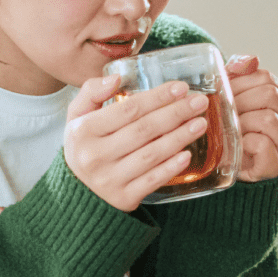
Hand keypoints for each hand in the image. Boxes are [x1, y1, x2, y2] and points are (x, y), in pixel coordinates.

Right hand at [64, 74, 211, 210]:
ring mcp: (109, 179)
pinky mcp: (123, 198)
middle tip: (199, 102)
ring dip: (180, 137)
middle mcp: (94, 156)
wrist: (78, 192)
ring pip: (151, 154)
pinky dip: (171, 167)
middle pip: (143, 130)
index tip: (181, 87)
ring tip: (200, 123)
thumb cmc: (84, 146)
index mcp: (83, 131)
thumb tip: (116, 78)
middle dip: (176, 113)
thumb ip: (91, 92)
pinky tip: (187, 154)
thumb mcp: (77, 116)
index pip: (128, 109)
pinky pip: (152, 180)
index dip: (158, 97)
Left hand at [224, 55, 277, 181]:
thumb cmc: (229, 130)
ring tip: (228, 128)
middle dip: (240, 100)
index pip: (266, 77)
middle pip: (270, 95)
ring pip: (268, 118)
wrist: (225, 168)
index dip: (240, 80)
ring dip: (241, 121)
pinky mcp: (275, 164)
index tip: (222, 90)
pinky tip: (235, 144)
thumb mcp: (230, 99)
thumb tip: (249, 59)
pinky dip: (244, 141)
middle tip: (222, 111)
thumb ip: (238, 76)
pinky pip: (262, 143)